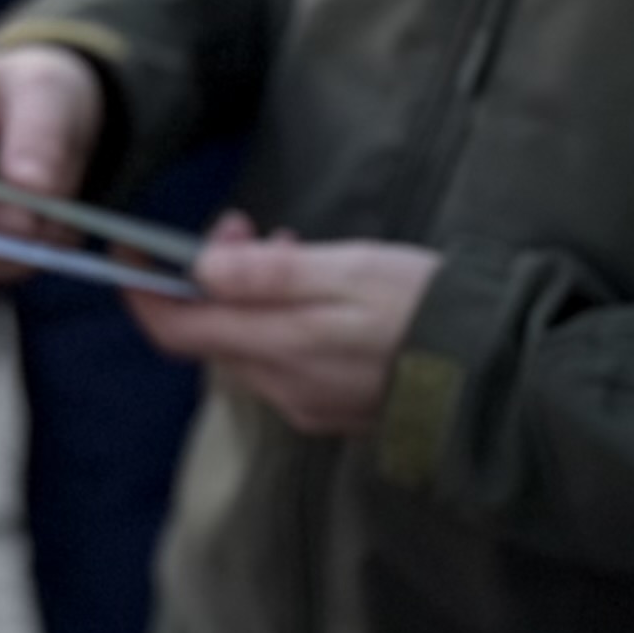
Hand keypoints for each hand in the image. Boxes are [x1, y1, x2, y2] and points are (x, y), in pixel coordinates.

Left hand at [125, 222, 440, 436]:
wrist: (502, 376)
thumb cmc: (428, 311)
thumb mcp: (350, 271)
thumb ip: (271, 274)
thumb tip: (201, 268)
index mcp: (278, 351)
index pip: (176, 330)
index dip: (142, 290)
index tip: (131, 248)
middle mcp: (282, 388)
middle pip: (213, 333)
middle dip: (209, 277)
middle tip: (244, 224)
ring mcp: (310, 404)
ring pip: (250, 344)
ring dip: (249, 294)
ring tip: (289, 244)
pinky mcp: (338, 407)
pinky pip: (286, 360)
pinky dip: (282, 319)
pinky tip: (317, 290)